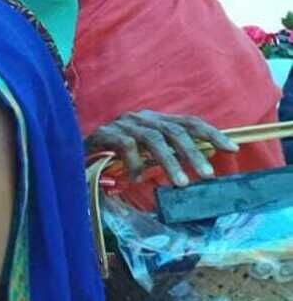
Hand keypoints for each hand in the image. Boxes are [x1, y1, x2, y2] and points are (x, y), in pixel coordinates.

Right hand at [86, 110, 236, 186]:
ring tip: (181, 183)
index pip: (188, 122)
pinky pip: (125, 146)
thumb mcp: (141, 152)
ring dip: (170, 162)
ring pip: (154, 139)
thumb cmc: (110, 154)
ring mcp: (122, 124)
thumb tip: (194, 166)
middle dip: (194, 152)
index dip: (212, 133)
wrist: (67, 145)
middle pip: (175, 130)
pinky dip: (135, 163)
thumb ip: (162, 155)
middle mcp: (141, 118)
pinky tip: (137, 179)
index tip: (232, 150)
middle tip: (207, 174)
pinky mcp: (104, 133)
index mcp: (154, 119)